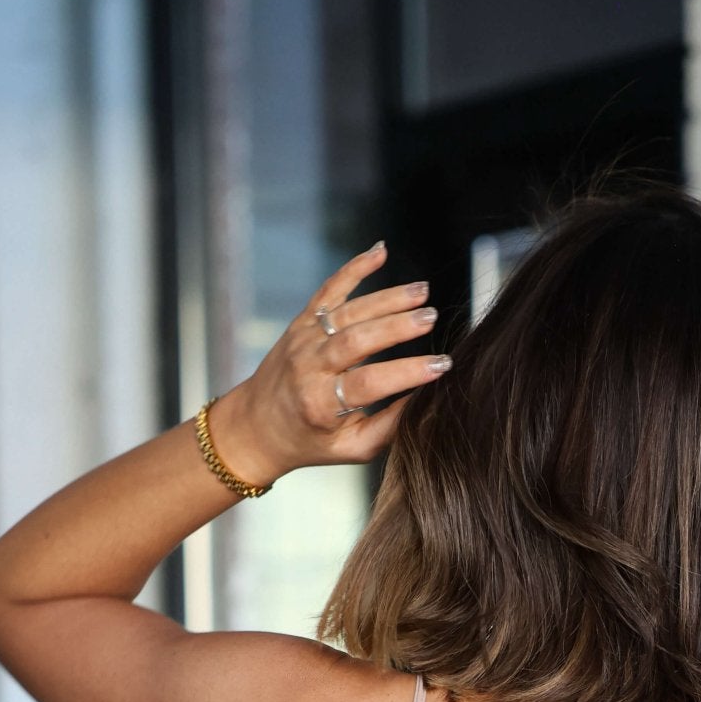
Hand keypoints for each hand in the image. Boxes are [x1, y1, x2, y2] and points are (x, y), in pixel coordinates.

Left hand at [206, 242, 450, 485]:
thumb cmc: (313, 442)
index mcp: (322, 405)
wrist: (258, 425)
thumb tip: (427, 399)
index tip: (442, 365)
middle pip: (357, 339)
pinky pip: (330, 290)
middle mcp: (309, 367)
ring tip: (422, 291)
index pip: (371, 382)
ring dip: (387, 298)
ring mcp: (303, 339)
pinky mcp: (302, 321)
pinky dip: (354, 268)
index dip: (408, 372)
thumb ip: (389, 427)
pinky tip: (381, 252)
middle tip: (431, 317)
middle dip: (397, 326)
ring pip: (349, 312)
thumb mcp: (352, 449)